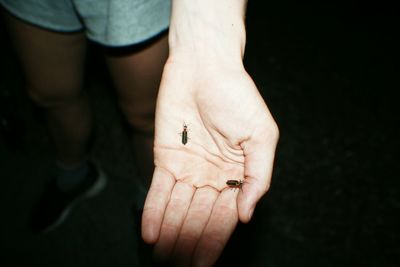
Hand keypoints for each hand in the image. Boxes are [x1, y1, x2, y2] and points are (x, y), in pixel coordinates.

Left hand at [141, 60, 278, 266]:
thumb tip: (246, 215)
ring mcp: (188, 168)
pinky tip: (151, 234)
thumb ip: (258, 178)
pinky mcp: (166, 156)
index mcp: (236, 174)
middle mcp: (211, 176)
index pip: (224, 216)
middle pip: (198, 217)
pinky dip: (154, 211)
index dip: (214, 242)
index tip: (203, 266)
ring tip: (163, 259)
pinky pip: (159, 189)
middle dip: (189, 244)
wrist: (206, 67)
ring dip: (170, 235)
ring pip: (177, 209)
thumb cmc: (238, 97)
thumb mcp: (262, 137)